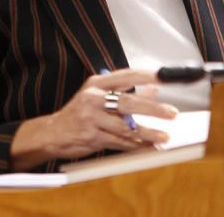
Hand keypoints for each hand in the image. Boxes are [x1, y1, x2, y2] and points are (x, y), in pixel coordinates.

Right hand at [10, 68, 177, 169]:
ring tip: (164, 136)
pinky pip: (119, 142)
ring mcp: (91, 119)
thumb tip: (153, 90)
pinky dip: (136, 146)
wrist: (52, 133)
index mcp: (96, 84)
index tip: (164, 79)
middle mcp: (93, 99)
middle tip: (171, 113)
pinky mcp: (92, 137)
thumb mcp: (98, 96)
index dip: (146, 77)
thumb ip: (124, 92)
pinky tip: (148, 147)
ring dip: (148, 133)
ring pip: (126, 127)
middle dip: (153, 109)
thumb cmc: (78, 113)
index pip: (126, 76)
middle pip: (128, 102)